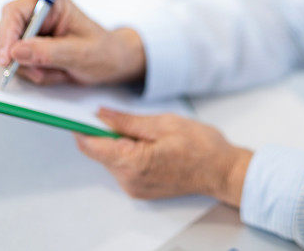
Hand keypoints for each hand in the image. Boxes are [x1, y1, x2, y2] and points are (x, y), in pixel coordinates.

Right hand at [0, 0, 145, 85]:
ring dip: (32, 68)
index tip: (7, 56)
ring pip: (12, 52)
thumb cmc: (104, 51)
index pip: (16, 11)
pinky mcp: (33, 49)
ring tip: (60, 71)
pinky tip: (57, 73)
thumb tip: (16, 51)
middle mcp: (40, 15)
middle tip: (39, 71)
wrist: (114, 64)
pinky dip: (36, 74)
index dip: (8, 33)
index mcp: (53, 4)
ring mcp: (35, 32)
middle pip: (7, 30)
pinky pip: (21, 65)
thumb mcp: (79, 53)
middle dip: (21, 56)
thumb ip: (47, 52)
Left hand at [75, 108, 252, 206]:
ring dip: (119, 143)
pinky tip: (150, 145)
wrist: (222, 170)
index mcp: (133, 163)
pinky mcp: (140, 189)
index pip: (91, 146)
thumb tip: (100, 114)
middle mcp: (129, 180)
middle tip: (127, 117)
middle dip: (105, 133)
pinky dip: (129, 153)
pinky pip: (123, 167)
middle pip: (100, 152)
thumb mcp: (163, 123)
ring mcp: (134, 188)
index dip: (82, 127)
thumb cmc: (200, 146)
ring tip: (147, 133)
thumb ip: (127, 121)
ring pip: (111, 159)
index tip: (80, 113)